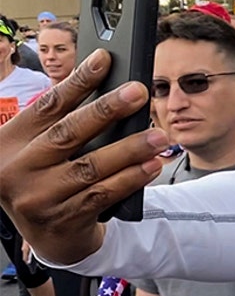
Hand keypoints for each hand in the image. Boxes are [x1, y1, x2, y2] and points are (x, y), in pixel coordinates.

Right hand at [0, 50, 166, 264]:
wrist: (50, 236)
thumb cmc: (50, 180)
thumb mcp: (41, 151)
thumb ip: (63, 125)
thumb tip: (110, 89)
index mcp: (9, 143)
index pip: (48, 105)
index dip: (77, 80)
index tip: (104, 58)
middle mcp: (17, 169)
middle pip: (69, 132)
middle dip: (107, 110)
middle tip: (139, 92)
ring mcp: (38, 198)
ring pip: (91, 167)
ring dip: (130, 149)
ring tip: (158, 136)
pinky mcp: (62, 220)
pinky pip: (103, 194)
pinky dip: (130, 179)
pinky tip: (151, 166)